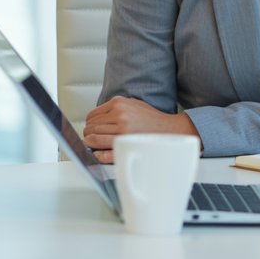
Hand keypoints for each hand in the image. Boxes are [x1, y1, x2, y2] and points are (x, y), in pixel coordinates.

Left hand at [83, 96, 200, 162]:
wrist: (170, 130)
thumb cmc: (151, 119)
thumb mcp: (133, 104)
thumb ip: (115, 107)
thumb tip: (95, 118)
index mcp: (119, 103)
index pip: (91, 116)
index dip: (89, 124)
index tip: (92, 130)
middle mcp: (119, 115)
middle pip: (90, 128)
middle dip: (89, 135)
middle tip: (93, 139)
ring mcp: (122, 131)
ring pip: (93, 139)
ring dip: (92, 144)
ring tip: (96, 146)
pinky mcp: (126, 145)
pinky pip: (103, 153)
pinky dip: (98, 155)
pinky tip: (100, 154)